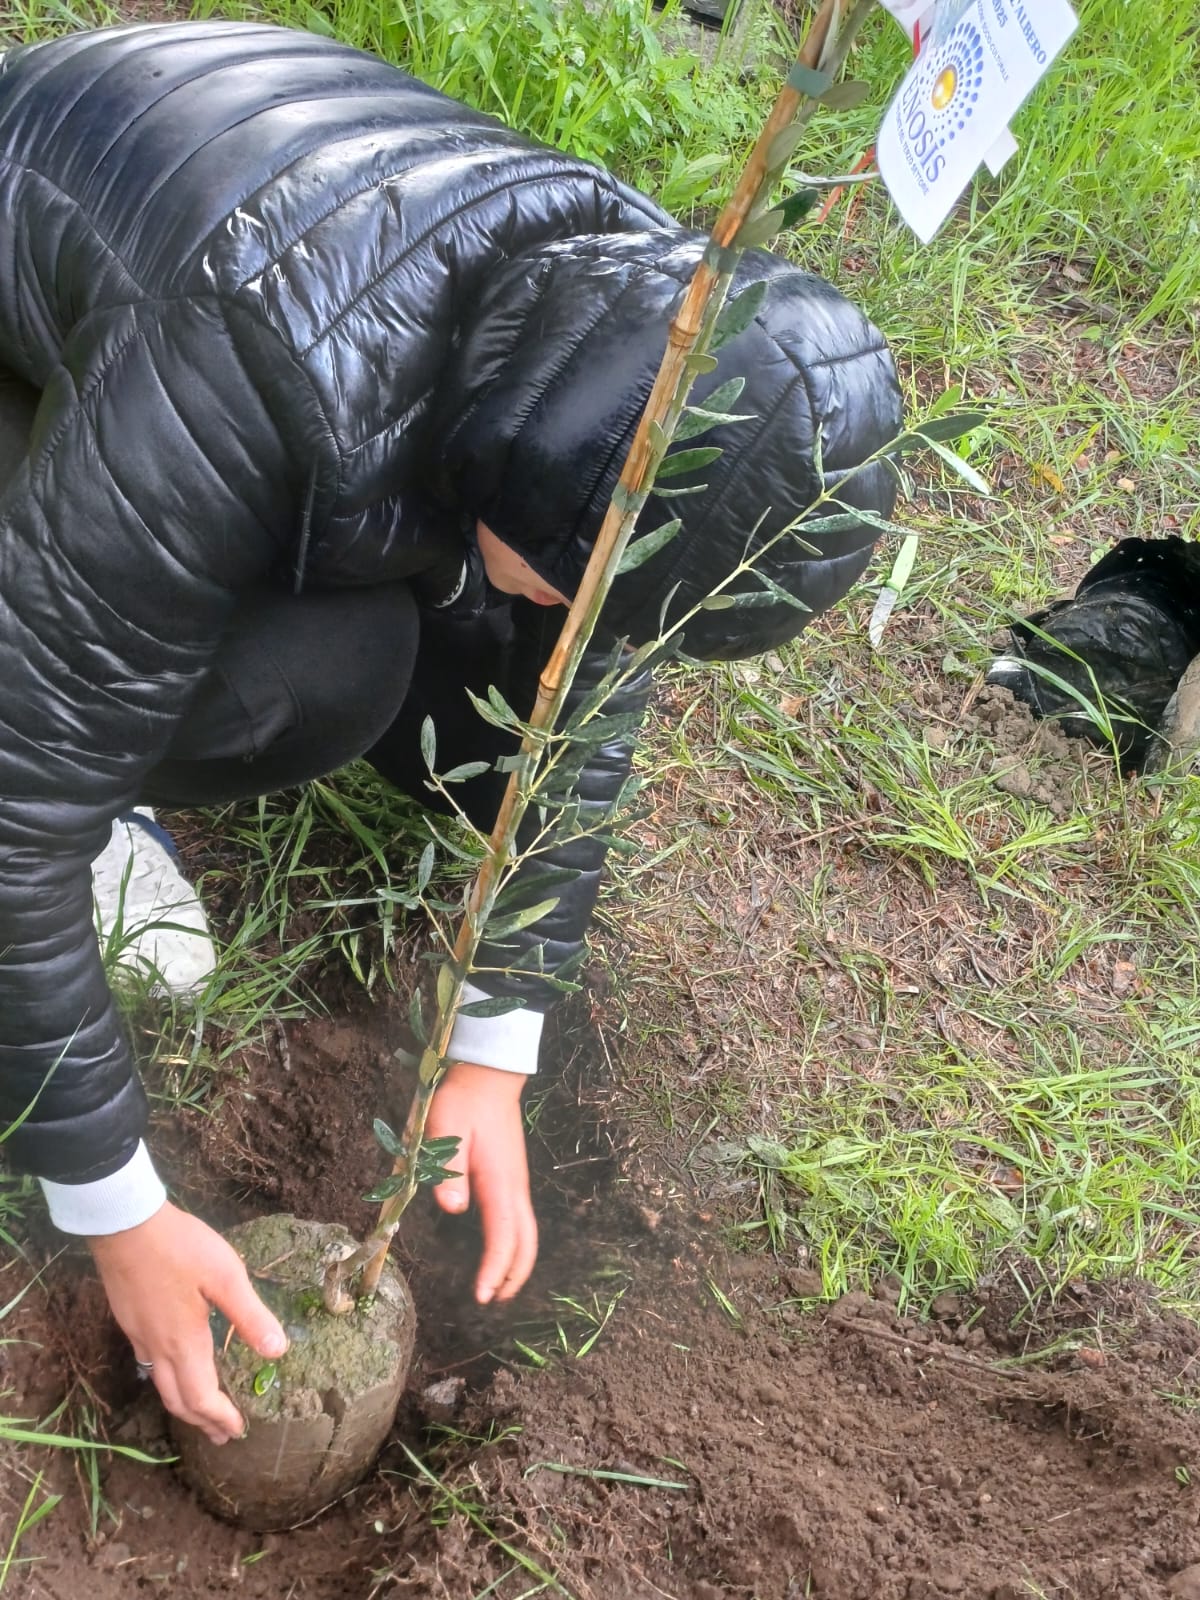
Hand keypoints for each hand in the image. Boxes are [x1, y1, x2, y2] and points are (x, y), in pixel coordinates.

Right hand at [89, 1202, 287, 1445]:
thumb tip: (278, 1352)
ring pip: (160, 1385)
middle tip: (222, 1435)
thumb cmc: (180, 1247)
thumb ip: (250, 1316)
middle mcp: (158, 1348)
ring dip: (183, 1404)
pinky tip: (175, 1367)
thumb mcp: (225, 1276)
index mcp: (184, 1343)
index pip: (202, 1398)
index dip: (221, 1418)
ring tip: (200, 1411)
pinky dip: (168, 1381)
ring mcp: (139, 1335)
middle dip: (202, 1421)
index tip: (239, 1430)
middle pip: (178, 1400)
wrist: (124, 1225)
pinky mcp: (129, 1320)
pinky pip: (149, 1365)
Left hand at [425, 1060, 537, 1303]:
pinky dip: (515, 1244)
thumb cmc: (463, 1101)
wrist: (488, 1075)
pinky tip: (500, 1250)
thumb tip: (454, 1210)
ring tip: (500, 1287)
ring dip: (517, 1262)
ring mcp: (516, 1181)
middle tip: (493, 1301)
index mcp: (499, 1181)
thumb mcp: (444, 1130)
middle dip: (514, 1275)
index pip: (504, 1236)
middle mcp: (514, 1187)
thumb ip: (448, 1169)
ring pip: (527, 1232)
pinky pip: (520, 1220)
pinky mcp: (511, 1176)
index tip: (482, 1295)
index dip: (495, 1269)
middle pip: (526, 1241)